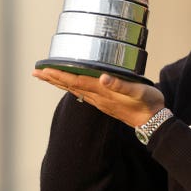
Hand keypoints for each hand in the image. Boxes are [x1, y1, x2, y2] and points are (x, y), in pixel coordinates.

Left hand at [33, 68, 164, 127]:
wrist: (154, 120)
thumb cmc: (148, 103)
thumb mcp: (138, 92)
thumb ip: (120, 85)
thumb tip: (102, 78)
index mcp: (103, 92)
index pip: (76, 81)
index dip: (60, 75)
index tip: (44, 69)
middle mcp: (98, 97)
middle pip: (70, 86)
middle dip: (53, 78)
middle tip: (36, 71)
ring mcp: (101, 101)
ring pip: (75, 90)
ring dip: (60, 82)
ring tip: (47, 76)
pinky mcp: (105, 103)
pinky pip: (83, 93)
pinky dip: (72, 86)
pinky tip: (71, 84)